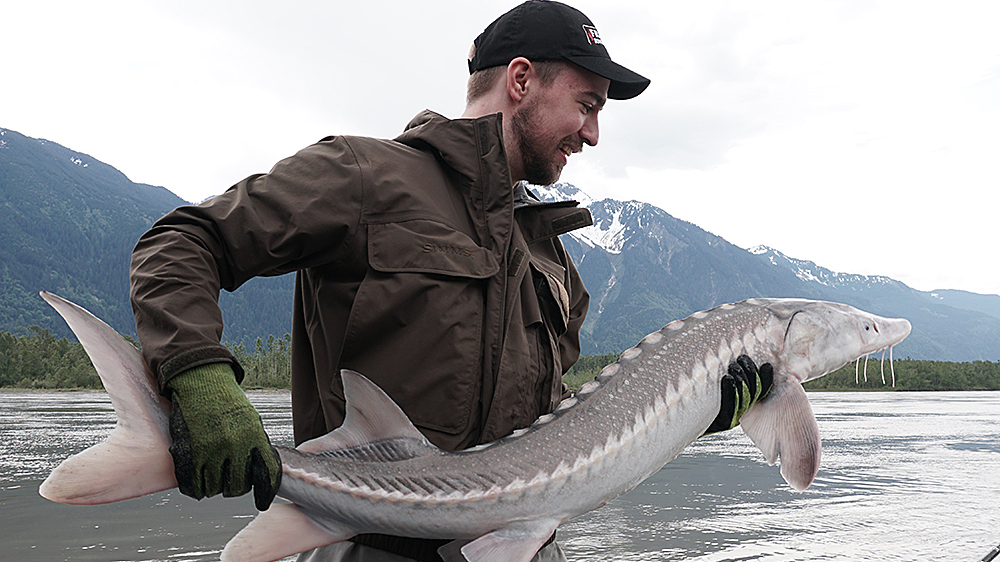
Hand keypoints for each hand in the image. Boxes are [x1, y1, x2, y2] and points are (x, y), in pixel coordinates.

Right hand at [164, 362, 281, 509]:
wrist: (201, 382)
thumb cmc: (227, 402)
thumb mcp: (250, 420)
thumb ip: (256, 445)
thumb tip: (259, 471)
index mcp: (255, 436)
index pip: (267, 473)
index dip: (265, 492)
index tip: (262, 503)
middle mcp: (235, 445)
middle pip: (237, 487)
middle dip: (232, 488)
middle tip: (227, 480)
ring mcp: (211, 450)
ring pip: (213, 489)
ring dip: (212, 487)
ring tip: (210, 476)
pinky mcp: (189, 452)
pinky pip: (192, 484)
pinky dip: (193, 488)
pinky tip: (195, 484)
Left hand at [703, 354, 772, 434]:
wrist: (683, 417)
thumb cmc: (698, 394)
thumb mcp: (714, 381)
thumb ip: (729, 371)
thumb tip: (739, 351)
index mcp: (743, 401)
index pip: (761, 391)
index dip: (766, 379)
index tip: (766, 365)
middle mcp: (740, 411)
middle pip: (753, 393)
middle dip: (750, 373)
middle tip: (741, 358)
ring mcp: (731, 419)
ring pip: (744, 399)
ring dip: (741, 380)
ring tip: (733, 366)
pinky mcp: (720, 423)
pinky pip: (729, 408)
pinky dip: (730, 391)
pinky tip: (727, 378)